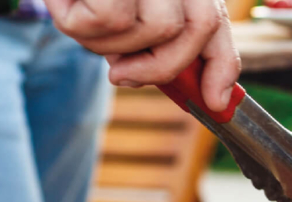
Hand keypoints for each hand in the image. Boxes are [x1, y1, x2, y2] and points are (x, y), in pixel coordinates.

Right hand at [44, 0, 241, 111]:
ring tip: (83, 17)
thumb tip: (170, 83)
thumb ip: (153, 46)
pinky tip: (69, 2)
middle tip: (121, 74)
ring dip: (111, 43)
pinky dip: (83, 25)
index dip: (222, 67)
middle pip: (200, 28)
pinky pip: (112, 18)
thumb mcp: (122, 15)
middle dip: (162, 67)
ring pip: (156, 28)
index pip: (217, 22)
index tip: (215, 102)